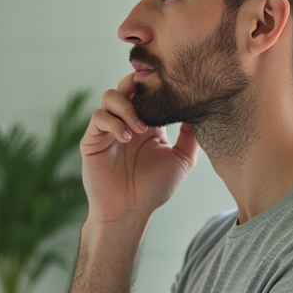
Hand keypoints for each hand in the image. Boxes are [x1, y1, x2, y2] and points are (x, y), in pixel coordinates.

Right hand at [80, 74, 198, 226]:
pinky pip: (98, 117)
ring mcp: (108, 129)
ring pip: (110, 96)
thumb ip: (191, 137)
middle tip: (150, 93)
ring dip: (127, 107)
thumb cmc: (153, 189)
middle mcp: (127, 121)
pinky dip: (113, 122)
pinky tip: (126, 137)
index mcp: (148, 123)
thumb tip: (200, 112)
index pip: (148, 92)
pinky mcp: (93, 139)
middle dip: (137, 84)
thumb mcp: (181, 161)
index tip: (169, 81)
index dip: (155, 83)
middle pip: (126, 85)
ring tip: (140, 128)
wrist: (129, 211)